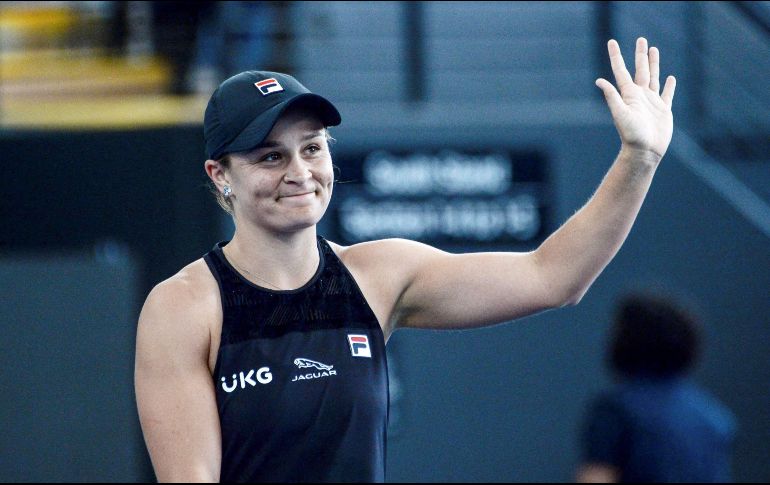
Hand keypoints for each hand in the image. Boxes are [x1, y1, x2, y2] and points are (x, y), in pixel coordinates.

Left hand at [596, 38, 675, 160]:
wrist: (644, 151)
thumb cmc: (631, 134)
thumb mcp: (620, 113)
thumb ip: (612, 96)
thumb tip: (599, 81)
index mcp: (628, 94)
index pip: (621, 70)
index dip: (616, 56)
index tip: (611, 42)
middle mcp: (639, 95)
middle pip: (640, 69)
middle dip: (640, 54)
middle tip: (641, 39)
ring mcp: (652, 102)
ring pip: (653, 77)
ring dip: (654, 64)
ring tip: (654, 49)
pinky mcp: (663, 110)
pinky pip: (666, 94)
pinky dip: (668, 86)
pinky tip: (670, 78)